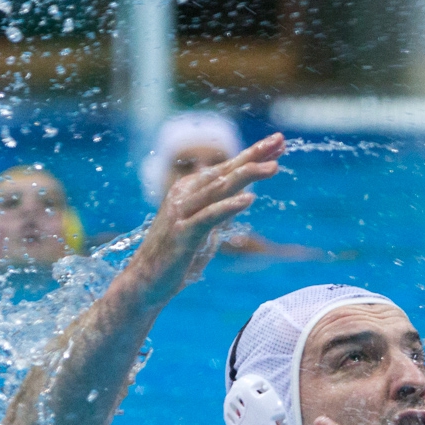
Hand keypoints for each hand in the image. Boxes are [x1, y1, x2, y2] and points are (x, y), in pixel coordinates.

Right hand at [126, 134, 283, 308]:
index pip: (226, 168)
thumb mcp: (204, 227)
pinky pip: (209, 216)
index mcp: (190, 190)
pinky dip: (229, 206)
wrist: (145, 283)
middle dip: (254, 155)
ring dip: (247, 175)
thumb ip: (220, 209)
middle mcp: (185, 195)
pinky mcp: (182, 234)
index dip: (253, 154)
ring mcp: (182, 213)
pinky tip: (250, 199)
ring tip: (273, 166)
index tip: (279, 144)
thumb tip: (243, 196)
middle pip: (225, 171)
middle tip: (280, 141)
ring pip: (219, 187)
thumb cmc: (176, 255)